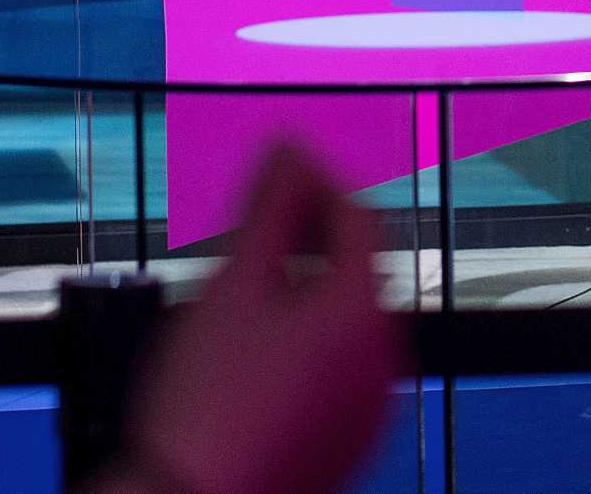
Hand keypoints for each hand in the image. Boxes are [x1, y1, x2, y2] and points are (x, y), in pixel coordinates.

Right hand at [117, 145, 405, 493]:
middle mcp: (383, 357)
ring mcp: (369, 406)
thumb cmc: (207, 407)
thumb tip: (290, 150)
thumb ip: (270, 207)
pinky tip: (258, 352)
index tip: (281, 165)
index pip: (357, 215)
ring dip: (307, 290)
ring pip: (345, 322)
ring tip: (249, 287)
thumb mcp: (233, 286)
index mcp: (363, 311)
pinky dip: (307, 344)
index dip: (316, 180)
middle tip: (261, 219)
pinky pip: (337, 370)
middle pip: (356, 269)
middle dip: (311, 236)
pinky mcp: (348, 441)